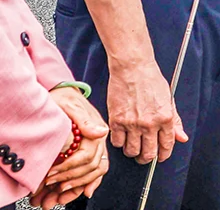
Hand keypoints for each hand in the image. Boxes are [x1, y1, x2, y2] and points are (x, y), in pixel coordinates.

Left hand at [30, 88, 109, 207]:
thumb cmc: (63, 97)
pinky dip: (88, 183)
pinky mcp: (91, 148)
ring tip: (58, 195)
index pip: (87, 157)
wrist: (61, 93)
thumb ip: (85, 120)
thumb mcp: (70, 105)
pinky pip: (96, 169)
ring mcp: (96, 145)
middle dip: (71, 181)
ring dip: (77, 186)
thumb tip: (100, 132)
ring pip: (95, 172)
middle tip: (52, 186)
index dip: (69, 168)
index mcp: (96, 130)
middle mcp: (99, 139)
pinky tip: (80, 192)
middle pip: (92, 168)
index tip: (51, 174)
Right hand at [107, 61, 186, 164]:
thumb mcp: (169, 99)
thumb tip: (182, 138)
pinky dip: (120, 143)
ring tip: (134, 147)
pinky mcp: (116, 121)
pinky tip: (123, 137)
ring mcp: (132, 123)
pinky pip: (117, 143)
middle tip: (145, 156)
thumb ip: (176, 121)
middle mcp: (149, 123)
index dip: (163, 155)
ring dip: (133, 152)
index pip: (166, 146)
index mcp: (165, 118)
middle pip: (148, 154)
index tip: (161, 157)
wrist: (133, 68)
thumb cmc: (152, 80)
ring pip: (132, 151)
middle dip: (147, 158)